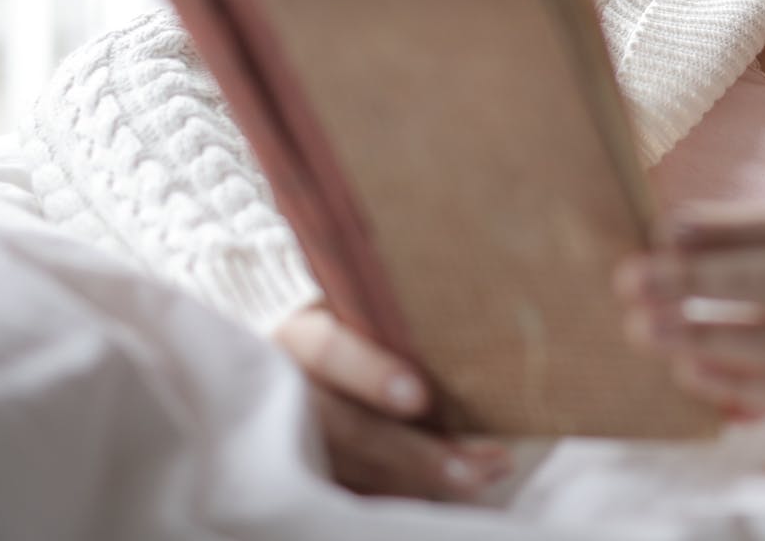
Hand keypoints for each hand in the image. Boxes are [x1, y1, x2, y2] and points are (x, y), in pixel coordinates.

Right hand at [273, 305, 511, 499]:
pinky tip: (455, 490)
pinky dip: (402, 497)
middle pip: (345, 429)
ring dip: (421, 479)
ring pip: (353, 470)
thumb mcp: (352, 297)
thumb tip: (459, 267)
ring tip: (485, 473)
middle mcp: (285, 390)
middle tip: (472, 467)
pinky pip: (354, 491)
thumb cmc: (344, 312)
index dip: (370, 375)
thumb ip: (388, 300)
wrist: (279, 351)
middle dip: (411, 454)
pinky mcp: (304, 469)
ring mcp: (289, 438)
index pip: (327, 351)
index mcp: (295, 335)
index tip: (419, 397)